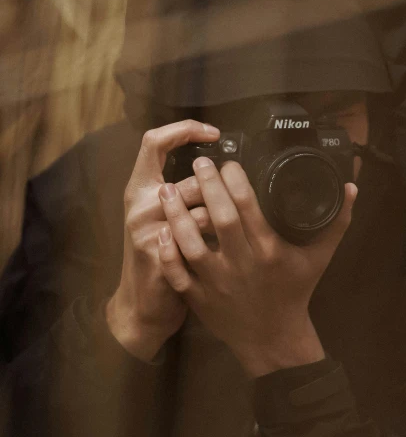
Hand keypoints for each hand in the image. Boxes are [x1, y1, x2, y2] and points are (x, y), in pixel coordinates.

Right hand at [106, 120, 219, 360]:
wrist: (143, 306)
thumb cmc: (161, 255)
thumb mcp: (163, 214)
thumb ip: (183, 190)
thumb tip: (220, 168)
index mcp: (140, 188)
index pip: (154, 141)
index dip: (184, 130)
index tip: (214, 133)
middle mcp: (140, 205)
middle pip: (194, 179)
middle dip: (222, 193)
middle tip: (235, 205)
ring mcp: (147, 231)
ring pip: (205, 211)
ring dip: (225, 223)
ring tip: (230, 236)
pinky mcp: (161, 257)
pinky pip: (205, 242)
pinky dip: (222, 246)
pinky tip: (228, 253)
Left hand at [157, 158, 356, 375]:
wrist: (274, 340)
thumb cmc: (295, 292)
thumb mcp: (320, 258)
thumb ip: (337, 222)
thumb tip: (353, 189)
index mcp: (270, 251)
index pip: (250, 208)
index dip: (236, 182)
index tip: (228, 162)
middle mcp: (243, 265)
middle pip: (221, 220)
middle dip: (208, 188)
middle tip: (198, 162)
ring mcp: (217, 283)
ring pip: (191, 245)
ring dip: (177, 216)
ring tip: (166, 189)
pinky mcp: (199, 298)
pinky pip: (178, 274)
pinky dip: (166, 254)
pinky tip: (159, 230)